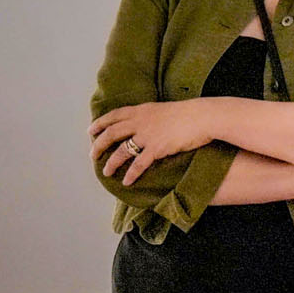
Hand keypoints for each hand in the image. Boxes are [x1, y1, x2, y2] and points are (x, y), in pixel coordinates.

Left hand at [90, 100, 218, 184]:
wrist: (202, 117)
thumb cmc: (188, 114)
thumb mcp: (164, 110)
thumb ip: (151, 117)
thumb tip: (145, 125)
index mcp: (141, 110)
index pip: (114, 115)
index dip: (100, 123)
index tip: (91, 130)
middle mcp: (140, 121)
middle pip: (111, 133)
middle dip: (99, 144)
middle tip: (92, 155)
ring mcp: (148, 135)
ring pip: (121, 150)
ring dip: (112, 162)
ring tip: (106, 172)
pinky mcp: (157, 148)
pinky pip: (139, 164)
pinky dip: (131, 174)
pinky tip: (126, 182)